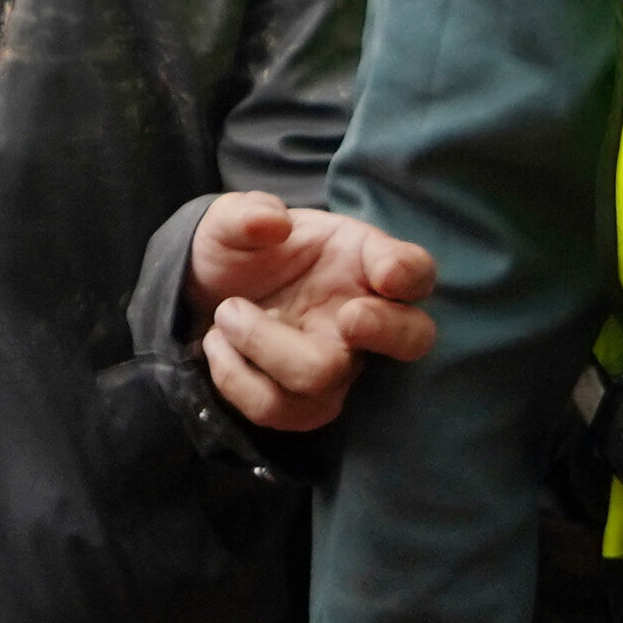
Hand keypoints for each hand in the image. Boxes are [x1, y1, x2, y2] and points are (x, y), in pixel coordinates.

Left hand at [184, 190, 437, 431]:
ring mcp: (338, 365)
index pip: (415, 271)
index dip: (410, 273)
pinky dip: (235, 377)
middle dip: (385, 330)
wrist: (207, 294)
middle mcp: (363, 318)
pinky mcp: (303, 403)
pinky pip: (280, 409)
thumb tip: (271, 221)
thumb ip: (248, 213)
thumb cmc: (242, 252)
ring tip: (226, 314)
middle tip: (348, 315)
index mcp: (363, 261)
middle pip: (413, 340)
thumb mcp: (233, 221)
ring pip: (324, 382)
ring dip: (263, 347)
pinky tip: (217, 344)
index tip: (387, 272)